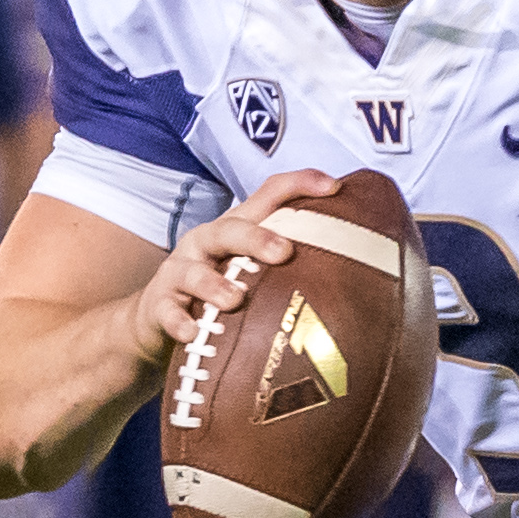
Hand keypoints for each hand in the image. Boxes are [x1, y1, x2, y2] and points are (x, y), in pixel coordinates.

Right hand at [127, 169, 341, 373]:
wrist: (155, 324)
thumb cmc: (219, 295)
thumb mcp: (253, 274)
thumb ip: (294, 269)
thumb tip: (362, 276)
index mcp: (237, 231)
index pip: (269, 195)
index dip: (300, 184)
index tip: (334, 187)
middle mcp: (207, 243)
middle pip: (231, 228)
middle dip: (257, 237)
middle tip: (284, 252)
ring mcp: (180, 273)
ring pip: (194, 270)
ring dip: (214, 284)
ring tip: (234, 299)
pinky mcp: (159, 305)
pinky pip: (167, 311)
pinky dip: (179, 322)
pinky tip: (192, 333)